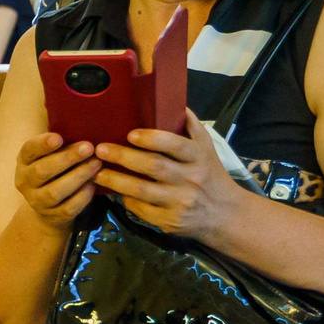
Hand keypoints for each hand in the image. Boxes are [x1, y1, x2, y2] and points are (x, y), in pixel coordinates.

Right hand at [12, 133, 99, 234]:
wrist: (48, 208)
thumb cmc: (55, 171)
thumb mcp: (50, 156)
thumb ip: (60, 144)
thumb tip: (85, 123)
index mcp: (24, 162)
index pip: (28, 151)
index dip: (42, 144)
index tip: (59, 137)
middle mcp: (25, 182)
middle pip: (42, 171)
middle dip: (67, 158)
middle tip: (89, 147)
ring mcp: (37, 202)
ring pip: (55, 192)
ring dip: (78, 176)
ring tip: (96, 164)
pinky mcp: (53, 216)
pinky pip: (69, 208)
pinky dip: (83, 196)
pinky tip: (94, 184)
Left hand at [92, 128, 244, 241]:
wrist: (225, 214)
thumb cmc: (210, 175)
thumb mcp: (207, 149)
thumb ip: (190, 127)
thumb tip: (173, 102)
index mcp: (199, 157)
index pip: (175, 145)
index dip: (152, 139)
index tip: (130, 134)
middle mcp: (191, 178)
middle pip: (153, 166)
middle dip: (124, 157)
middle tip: (101, 150)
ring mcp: (180, 202)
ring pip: (142, 190)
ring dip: (116, 181)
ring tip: (98, 173)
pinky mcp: (171, 221)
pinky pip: (142, 209)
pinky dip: (127, 200)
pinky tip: (116, 192)